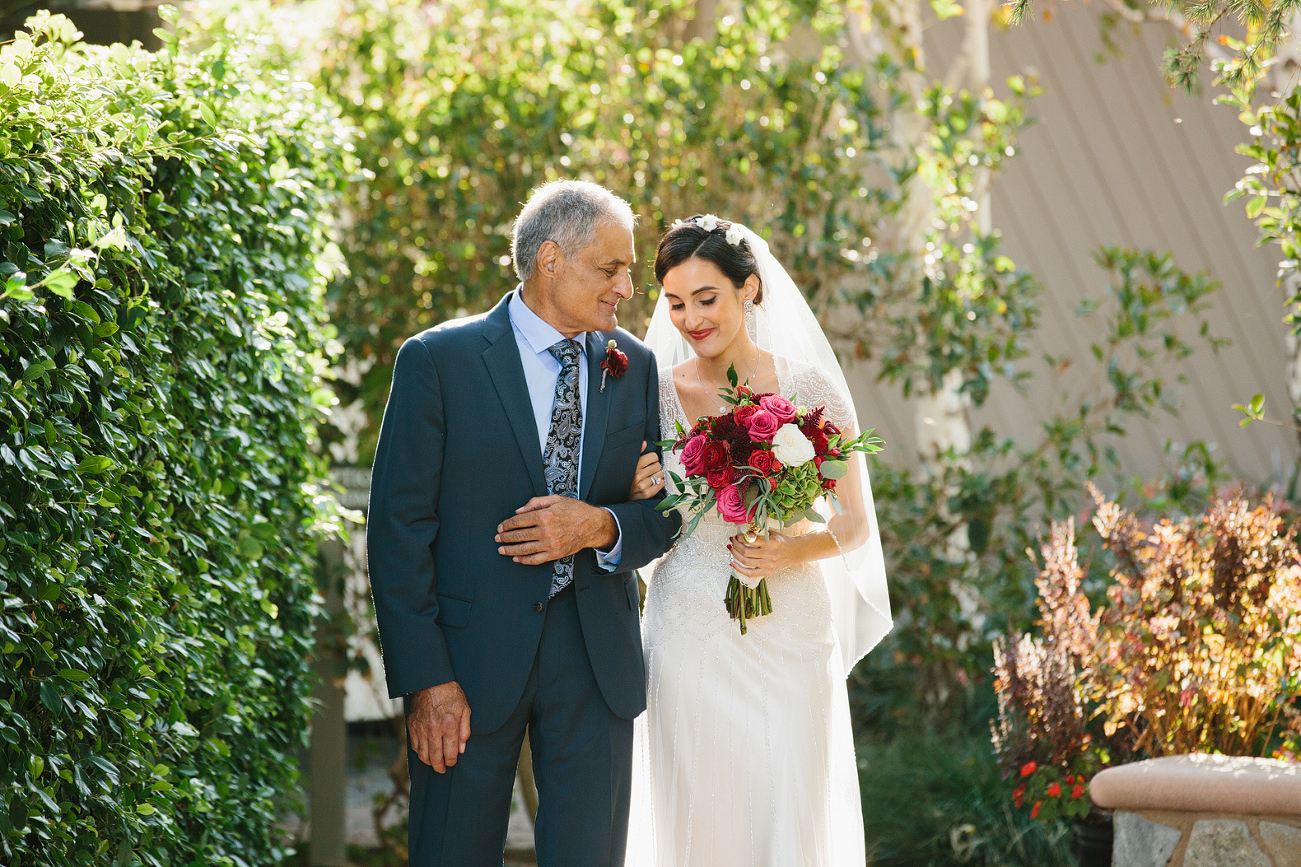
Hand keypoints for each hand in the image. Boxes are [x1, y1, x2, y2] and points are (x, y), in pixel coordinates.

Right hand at [408, 681, 470, 772]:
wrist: (432, 681)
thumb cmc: (451, 695)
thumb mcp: (465, 710)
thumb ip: (465, 731)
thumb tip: (462, 749)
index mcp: (449, 726)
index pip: (450, 753)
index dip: (452, 762)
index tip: (452, 763)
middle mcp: (434, 729)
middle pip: (435, 758)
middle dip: (440, 767)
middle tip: (442, 769)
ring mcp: (421, 728)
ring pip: (423, 754)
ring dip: (429, 762)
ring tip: (434, 763)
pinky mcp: (412, 725)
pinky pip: (415, 745)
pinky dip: (420, 752)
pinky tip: (425, 752)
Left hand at [496, 495, 617, 564]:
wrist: (593, 525)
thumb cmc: (575, 510)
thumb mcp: (555, 499)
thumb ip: (535, 503)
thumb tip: (518, 511)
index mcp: (545, 515)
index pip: (519, 521)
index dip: (507, 524)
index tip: (500, 526)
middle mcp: (546, 531)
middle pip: (519, 536)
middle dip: (505, 537)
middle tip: (497, 538)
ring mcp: (550, 544)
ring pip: (524, 549)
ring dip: (510, 550)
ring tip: (502, 550)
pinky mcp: (555, 554)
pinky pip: (535, 559)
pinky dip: (524, 560)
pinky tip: (516, 559)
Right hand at [630, 443, 664, 500]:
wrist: (619, 496)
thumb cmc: (626, 477)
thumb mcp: (628, 463)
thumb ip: (637, 452)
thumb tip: (644, 443)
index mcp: (634, 465)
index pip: (653, 456)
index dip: (652, 459)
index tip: (649, 462)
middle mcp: (637, 475)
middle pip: (658, 465)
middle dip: (655, 467)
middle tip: (649, 471)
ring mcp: (642, 485)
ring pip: (660, 475)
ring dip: (657, 476)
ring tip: (650, 477)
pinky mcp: (647, 494)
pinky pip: (661, 484)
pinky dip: (659, 483)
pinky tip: (653, 483)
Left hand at [728, 528, 800, 580]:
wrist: (793, 552)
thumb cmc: (781, 541)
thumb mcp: (772, 533)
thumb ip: (759, 533)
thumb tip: (742, 532)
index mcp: (772, 542)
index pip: (751, 540)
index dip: (740, 537)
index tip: (737, 535)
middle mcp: (770, 554)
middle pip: (746, 551)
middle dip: (736, 545)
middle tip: (732, 541)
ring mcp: (768, 565)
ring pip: (746, 561)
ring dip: (735, 554)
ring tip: (731, 548)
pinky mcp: (767, 572)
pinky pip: (750, 573)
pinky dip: (739, 569)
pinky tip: (732, 563)